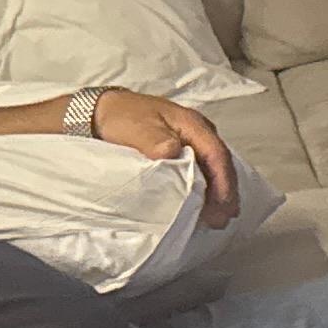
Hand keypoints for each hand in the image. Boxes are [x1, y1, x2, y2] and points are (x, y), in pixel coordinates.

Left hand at [94, 91, 239, 222]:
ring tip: (218, 217)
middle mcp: (198, 132)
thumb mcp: (137, 129)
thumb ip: (156, 141)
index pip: (216, 154)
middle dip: (225, 191)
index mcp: (192, 124)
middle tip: (224, 219)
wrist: (102, 109)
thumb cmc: (121, 118)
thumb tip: (174, 154)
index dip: (222, 181)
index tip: (222, 205)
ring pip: (213, 167)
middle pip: (220, 162)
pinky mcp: (181, 149)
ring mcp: (191, 140)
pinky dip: (207, 187)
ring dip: (218, 191)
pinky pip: (202, 169)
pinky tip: (205, 202)